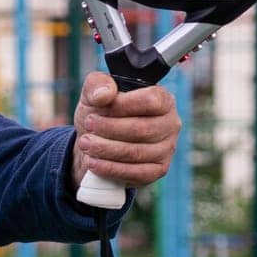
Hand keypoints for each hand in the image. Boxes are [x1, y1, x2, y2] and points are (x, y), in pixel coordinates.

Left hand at [70, 72, 180, 190]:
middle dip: (108, 129)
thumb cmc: (100, 114)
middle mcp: (170, 123)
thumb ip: (97, 84)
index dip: (121, 106)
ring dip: (106, 149)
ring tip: (85, 144)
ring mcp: (167, 148)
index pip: (150, 101)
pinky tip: (93, 163)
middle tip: (87, 128)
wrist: (94, 143)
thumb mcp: (93, 94)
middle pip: (141, 129)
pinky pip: (137, 172)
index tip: (96, 111)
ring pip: (137, 152)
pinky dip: (111, 168)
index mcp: (162, 99)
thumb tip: (104, 94)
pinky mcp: (158, 169)